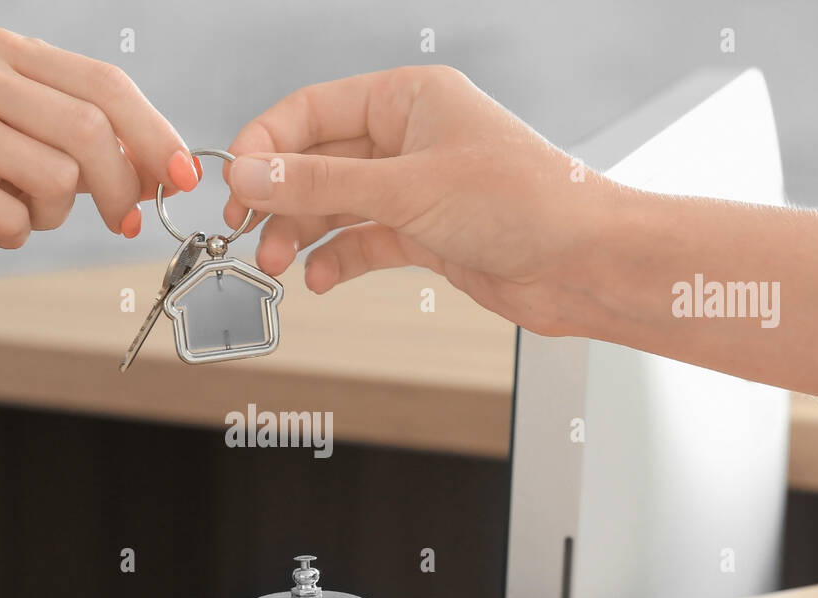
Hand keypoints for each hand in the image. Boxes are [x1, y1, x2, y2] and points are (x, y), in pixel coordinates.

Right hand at [0, 28, 200, 273]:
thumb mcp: (28, 141)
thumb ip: (91, 143)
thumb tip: (167, 169)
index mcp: (8, 53)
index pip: (106, 85)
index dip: (155, 134)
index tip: (183, 178)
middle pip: (90, 130)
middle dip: (122, 186)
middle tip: (122, 221)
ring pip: (58, 178)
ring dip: (55, 213)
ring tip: (20, 210)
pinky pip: (14, 218)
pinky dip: (15, 235)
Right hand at [223, 66, 620, 334]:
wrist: (583, 265)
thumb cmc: (526, 203)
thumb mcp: (407, 187)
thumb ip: (321, 182)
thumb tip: (250, 171)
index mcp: (409, 98)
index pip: (313, 110)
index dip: (267, 145)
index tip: (234, 181)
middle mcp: (410, 138)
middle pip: (318, 162)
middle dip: (281, 198)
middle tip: (247, 231)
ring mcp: (417, 188)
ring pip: (337, 206)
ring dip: (302, 234)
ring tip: (277, 263)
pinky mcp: (426, 233)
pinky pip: (364, 241)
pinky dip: (338, 260)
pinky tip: (320, 279)